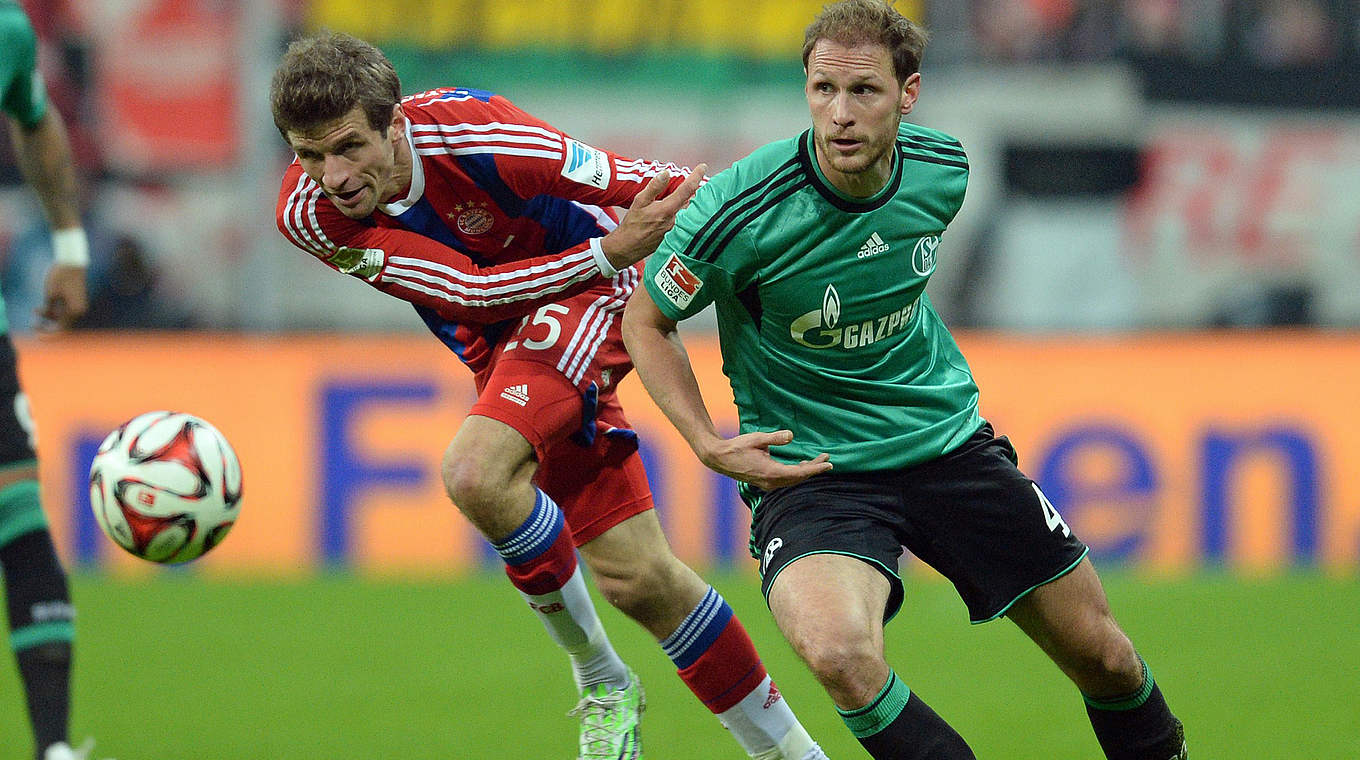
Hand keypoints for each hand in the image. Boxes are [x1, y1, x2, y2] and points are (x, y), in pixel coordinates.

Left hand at [37, 263, 87, 329]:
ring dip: (49, 317)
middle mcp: (78, 311)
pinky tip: (42, 307)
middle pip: (62, 325)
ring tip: (35, 310)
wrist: (72, 262)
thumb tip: (45, 317)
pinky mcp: (76, 300)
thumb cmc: (61, 277)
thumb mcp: (50, 294)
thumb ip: (47, 309)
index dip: (49, 335)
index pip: (61, 330)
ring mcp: (78, 305)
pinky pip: (64, 311)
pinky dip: (54, 311)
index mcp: (74, 311)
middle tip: (33, 325)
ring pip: (62, 318)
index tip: (37, 336)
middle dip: (47, 326)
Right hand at [599, 164, 706, 269]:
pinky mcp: (677, 237)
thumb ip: (654, 187)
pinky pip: (689, 222)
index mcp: (667, 210)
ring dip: (695, 202)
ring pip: (693, 212)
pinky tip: (687, 210)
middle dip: (699, 190)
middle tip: (698, 181)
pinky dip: (691, 213)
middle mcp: (676, 221)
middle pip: (695, 201)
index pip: (687, 189)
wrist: (628, 248)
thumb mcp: (639, 202)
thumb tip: (666, 173)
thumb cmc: (632, 225)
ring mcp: (678, 230)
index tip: (702, 167)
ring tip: (695, 194)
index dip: (697, 176)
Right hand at [698, 429, 831, 490]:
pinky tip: (801, 465)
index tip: (828, 464)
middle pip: (799, 478)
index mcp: (771, 472)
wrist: (719, 458)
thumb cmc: (737, 447)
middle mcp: (771, 482)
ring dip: (805, 471)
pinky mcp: (765, 482)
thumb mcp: (757, 438)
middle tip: (827, 459)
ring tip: (818, 461)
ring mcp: (768, 484)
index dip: (815, 468)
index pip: (799, 473)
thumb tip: (791, 435)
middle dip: (814, 468)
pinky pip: (786, 480)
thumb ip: (775, 438)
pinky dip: (796, 473)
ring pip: (793, 480)